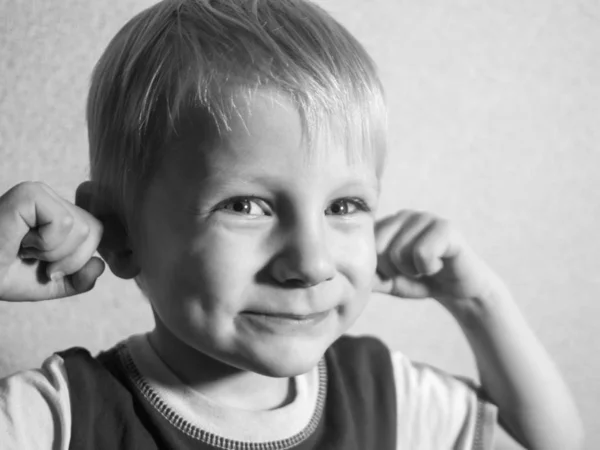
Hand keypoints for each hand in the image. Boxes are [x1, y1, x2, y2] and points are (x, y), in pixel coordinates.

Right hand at [0, 182, 104, 300]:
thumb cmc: (0, 274)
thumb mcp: (49, 285)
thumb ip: (78, 279)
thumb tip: (100, 265)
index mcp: (59, 216)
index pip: (97, 234)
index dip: (77, 260)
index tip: (45, 267)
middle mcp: (52, 200)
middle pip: (94, 232)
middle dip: (68, 260)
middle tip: (33, 259)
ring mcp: (41, 194)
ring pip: (83, 229)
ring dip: (52, 253)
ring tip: (23, 249)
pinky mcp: (29, 193)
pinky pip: (64, 223)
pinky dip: (45, 243)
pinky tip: (19, 242)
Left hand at [373, 210, 502, 307]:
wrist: (459, 291)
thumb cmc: (421, 281)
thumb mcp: (387, 281)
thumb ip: (366, 274)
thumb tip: (345, 274)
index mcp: (386, 224)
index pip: (365, 247)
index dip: (379, 269)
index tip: (397, 272)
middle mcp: (403, 215)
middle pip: (379, 249)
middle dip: (395, 270)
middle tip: (414, 270)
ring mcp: (424, 217)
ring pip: (399, 253)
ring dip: (414, 271)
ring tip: (426, 267)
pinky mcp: (445, 226)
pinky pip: (422, 253)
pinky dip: (428, 269)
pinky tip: (438, 265)